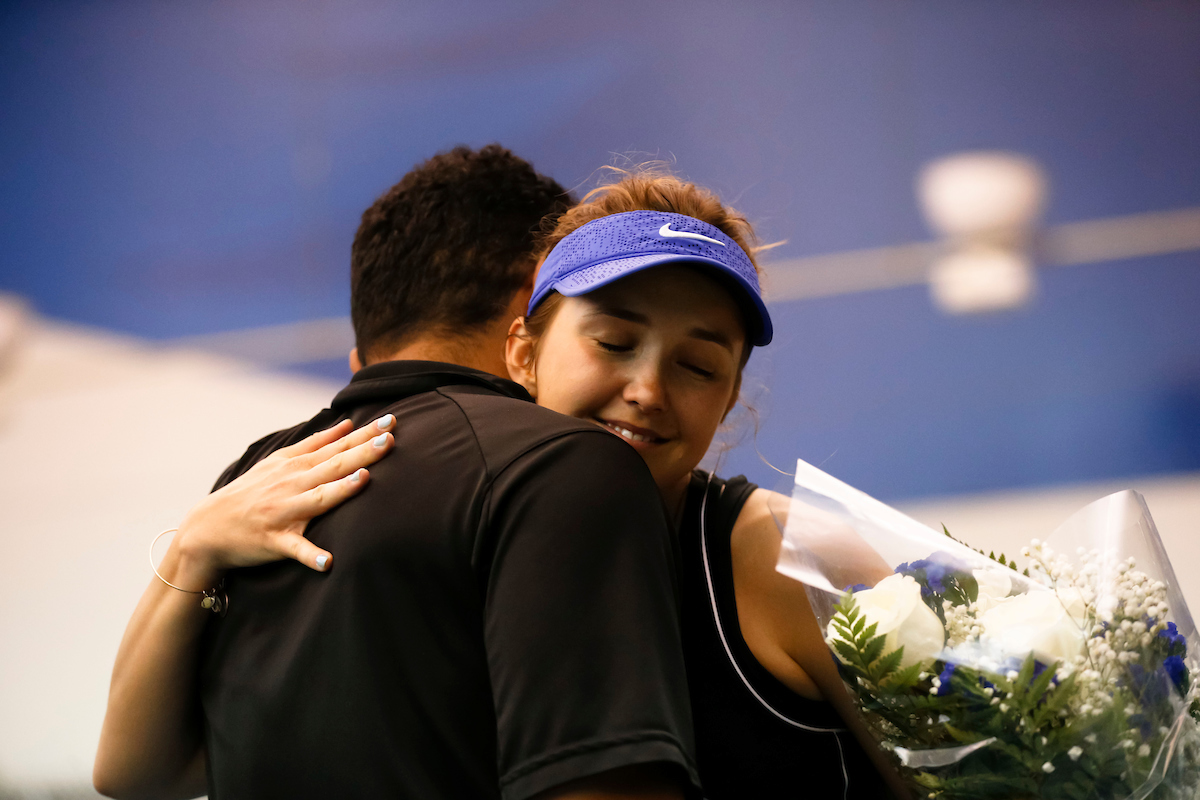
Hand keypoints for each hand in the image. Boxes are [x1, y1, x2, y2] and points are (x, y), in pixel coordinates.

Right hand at [165, 415, 396, 587]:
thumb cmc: (251, 492)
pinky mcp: (274, 541)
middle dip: (361, 452)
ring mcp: (283, 512)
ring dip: (340, 490)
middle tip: (389, 439)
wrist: (207, 527)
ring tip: (363, 480)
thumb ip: (315, 443)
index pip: (337, 446)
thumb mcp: (279, 461)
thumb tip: (347, 423)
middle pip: (333, 466)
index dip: (364, 434)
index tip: (391, 421)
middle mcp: (292, 484)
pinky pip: (294, 549)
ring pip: (317, 499)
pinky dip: (310, 556)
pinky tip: (327, 562)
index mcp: (297, 466)